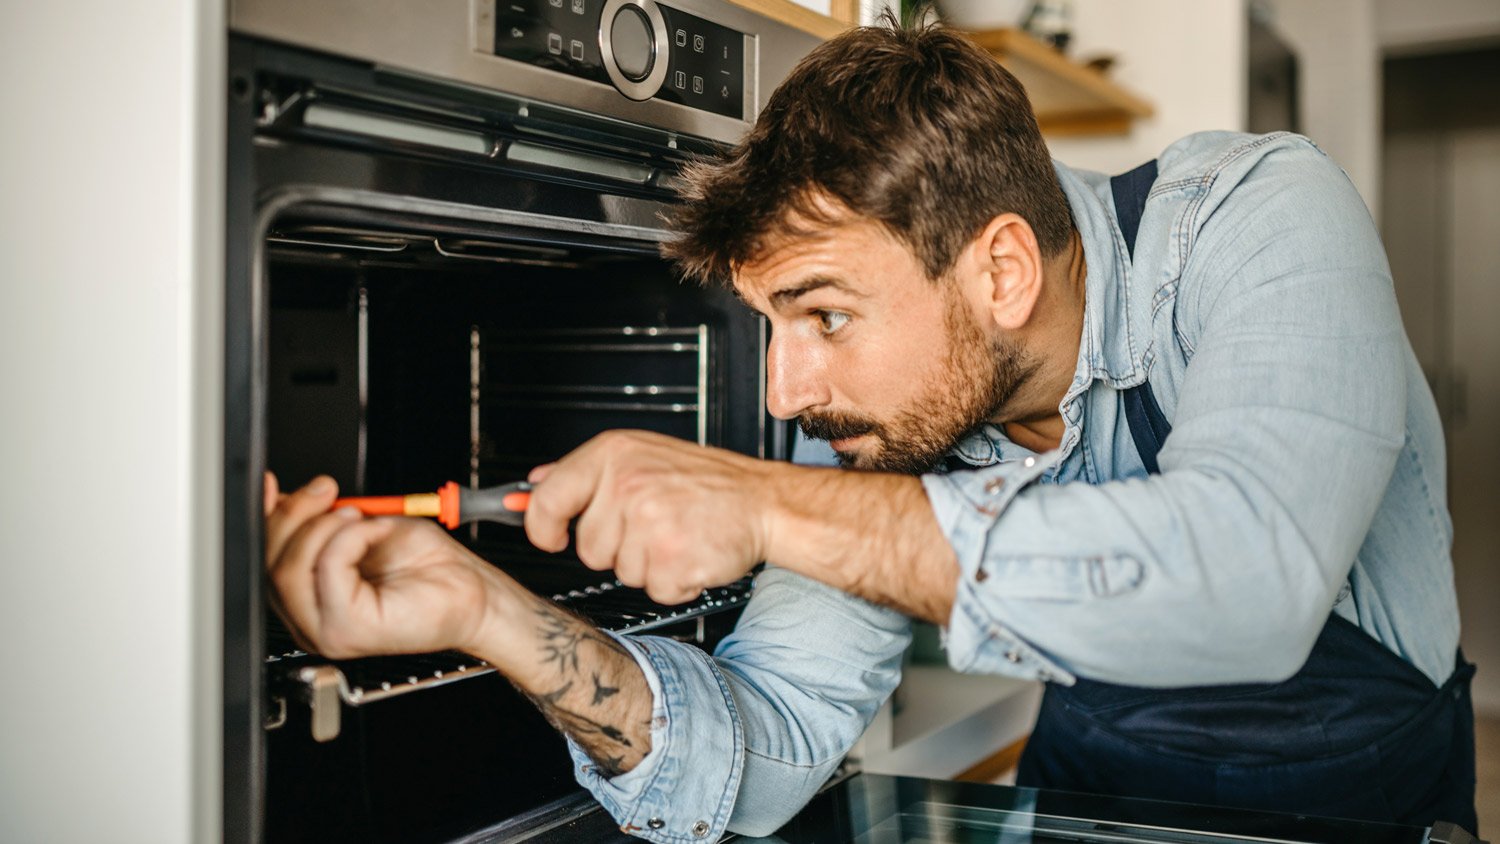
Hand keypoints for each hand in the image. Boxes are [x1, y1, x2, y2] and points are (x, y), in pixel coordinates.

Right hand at [263, 472, 510, 658]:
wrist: (473, 593)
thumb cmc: (428, 568)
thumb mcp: (364, 528)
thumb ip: (321, 520)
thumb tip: (287, 498)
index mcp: (311, 598)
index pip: (265, 560)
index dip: (264, 519)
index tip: (271, 485)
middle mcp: (311, 620)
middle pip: (270, 564)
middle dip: (294, 515)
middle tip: (326, 491)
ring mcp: (327, 630)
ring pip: (290, 569)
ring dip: (324, 526)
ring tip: (358, 516)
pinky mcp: (348, 629)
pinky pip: (329, 568)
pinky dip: (352, 537)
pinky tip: (375, 532)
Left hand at [524, 430, 776, 604]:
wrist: (764, 502)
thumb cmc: (705, 482)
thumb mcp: (640, 455)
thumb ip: (584, 472)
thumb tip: (534, 484)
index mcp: (614, 454)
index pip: (547, 499)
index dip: (542, 526)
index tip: (551, 537)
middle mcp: (628, 484)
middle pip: (587, 547)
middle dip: (617, 547)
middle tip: (654, 524)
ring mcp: (650, 522)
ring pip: (620, 572)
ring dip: (648, 565)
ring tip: (677, 535)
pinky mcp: (672, 558)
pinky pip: (653, 589)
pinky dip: (674, 582)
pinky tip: (691, 554)